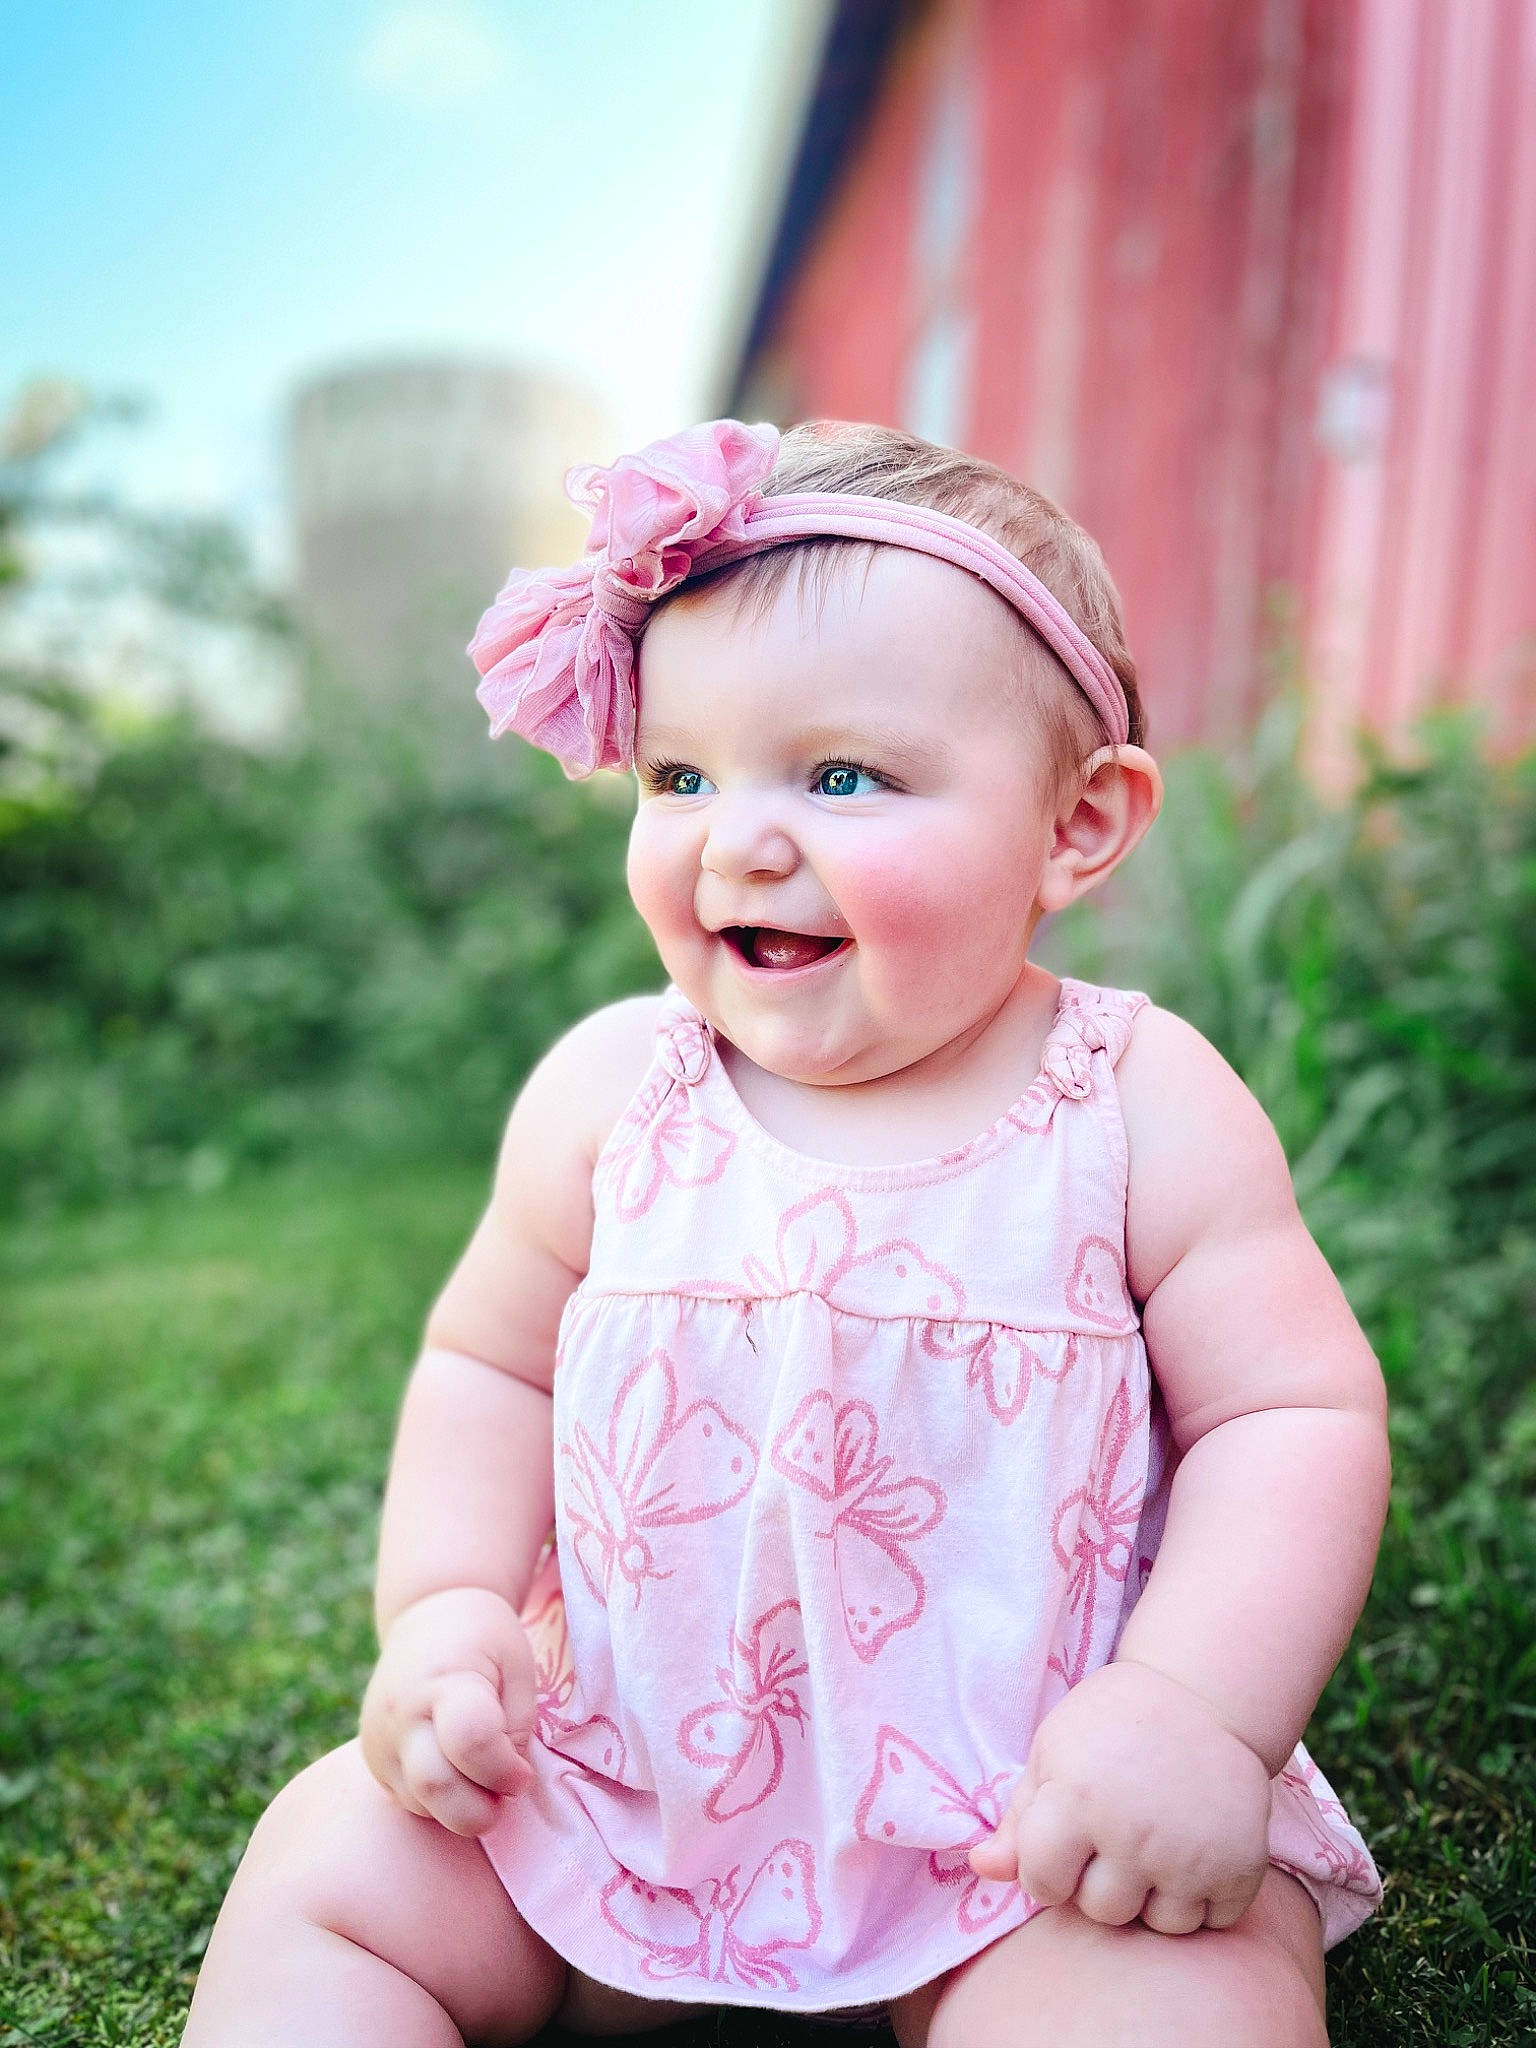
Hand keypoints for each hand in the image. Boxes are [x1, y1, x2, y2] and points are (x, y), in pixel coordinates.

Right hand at [360, 1586, 537, 1835]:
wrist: (429, 1614)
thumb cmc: (485, 1638)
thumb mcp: (518, 1666)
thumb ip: (516, 1727)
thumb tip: (507, 1784)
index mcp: (444, 1681)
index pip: (470, 1742)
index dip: (505, 1771)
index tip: (524, 1774)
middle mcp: (402, 1714)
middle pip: (435, 1788)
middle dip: (480, 1812)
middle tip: (506, 1794)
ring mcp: (380, 1739)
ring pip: (420, 1803)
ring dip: (460, 1807)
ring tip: (482, 1774)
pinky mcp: (372, 1759)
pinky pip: (408, 1800)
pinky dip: (439, 1802)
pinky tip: (457, 1772)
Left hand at [969, 1660, 1272, 1933]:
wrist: (1201, 1695)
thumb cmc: (1111, 1723)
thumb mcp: (1052, 1753)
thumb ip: (1017, 1821)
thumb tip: (981, 1869)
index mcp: (1076, 1799)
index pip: (1041, 1883)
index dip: (1046, 1870)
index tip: (1063, 1843)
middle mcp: (1133, 1833)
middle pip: (1102, 1911)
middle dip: (1101, 1883)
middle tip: (1116, 1835)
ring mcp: (1190, 1854)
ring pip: (1159, 1924)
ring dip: (1154, 1896)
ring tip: (1155, 1843)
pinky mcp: (1241, 1865)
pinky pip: (1212, 1922)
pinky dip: (1203, 1898)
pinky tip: (1193, 1851)